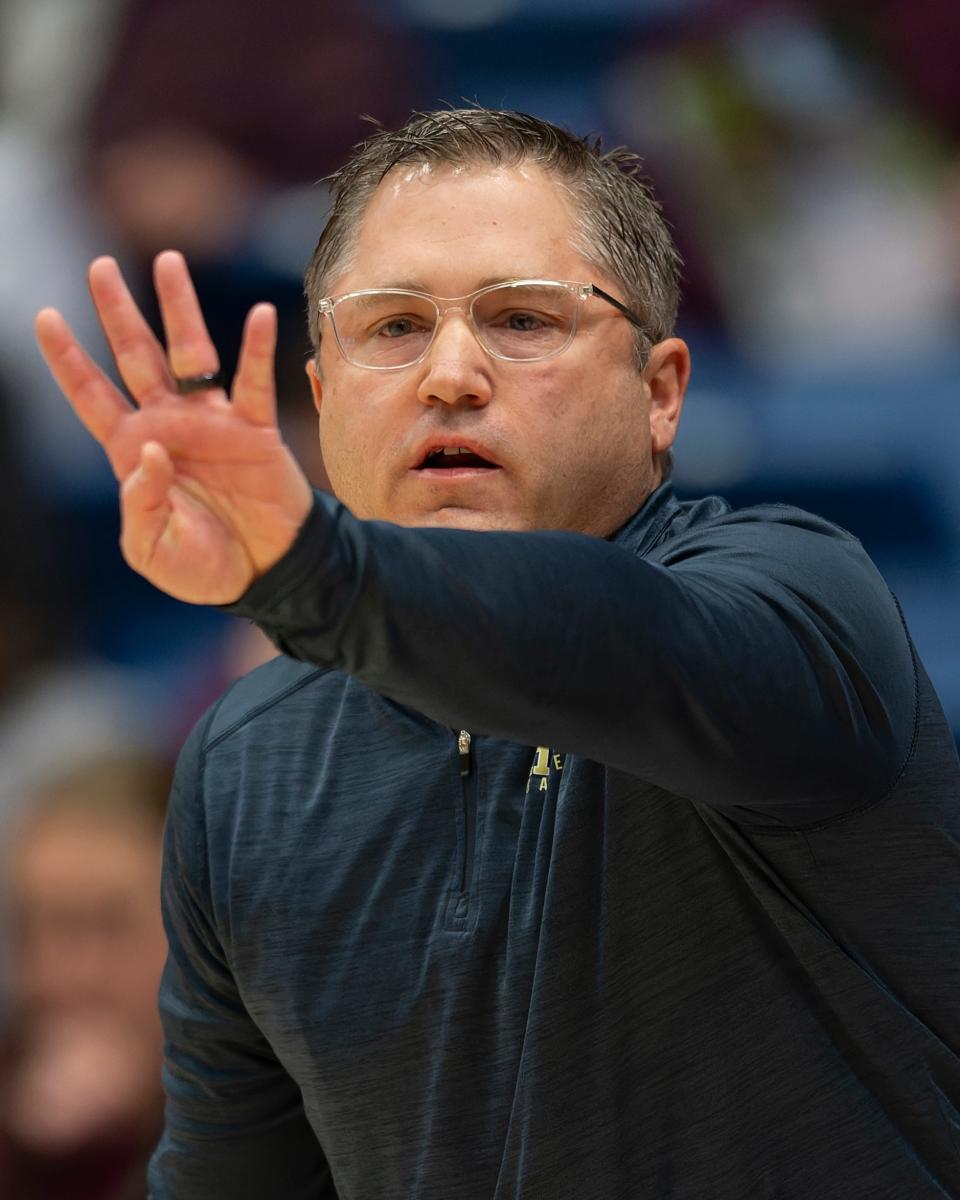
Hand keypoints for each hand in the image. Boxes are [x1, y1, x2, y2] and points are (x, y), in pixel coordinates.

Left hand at [35, 251, 313, 603]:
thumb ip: (140, 505)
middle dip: (116, 312)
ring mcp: (212, 422)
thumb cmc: (204, 566)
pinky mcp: (255, 430)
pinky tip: (258, 315)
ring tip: (167, 262)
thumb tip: (148, 449)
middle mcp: (168, 425)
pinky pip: (253, 382)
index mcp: (133, 451)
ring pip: (190, 353)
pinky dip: (255, 350)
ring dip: (178, 309)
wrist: (264, 572)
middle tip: (99, 266)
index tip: (44, 315)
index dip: (68, 359)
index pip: (92, 396)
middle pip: (135, 357)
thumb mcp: (153, 550)